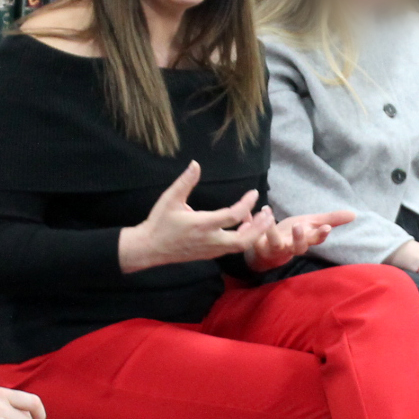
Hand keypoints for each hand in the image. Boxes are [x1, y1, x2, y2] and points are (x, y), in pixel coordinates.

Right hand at [117, 161, 266, 272]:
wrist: (149, 248)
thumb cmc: (159, 222)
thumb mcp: (170, 199)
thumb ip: (184, 182)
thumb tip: (195, 164)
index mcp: (202, 225)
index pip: (233, 216)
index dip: (247, 204)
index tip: (254, 193)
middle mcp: (210, 240)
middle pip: (244, 239)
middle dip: (260, 227)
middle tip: (268, 212)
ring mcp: (211, 250)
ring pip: (240, 246)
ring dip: (254, 233)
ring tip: (262, 219)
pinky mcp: (210, 254)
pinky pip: (232, 248)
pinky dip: (244, 238)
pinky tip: (246, 227)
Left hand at [243, 208, 356, 271]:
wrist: (265, 250)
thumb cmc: (290, 235)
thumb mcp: (311, 224)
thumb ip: (331, 220)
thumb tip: (354, 214)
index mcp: (304, 240)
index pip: (316, 240)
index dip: (320, 235)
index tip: (326, 228)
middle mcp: (290, 247)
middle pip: (298, 247)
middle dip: (300, 238)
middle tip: (299, 227)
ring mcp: (273, 248)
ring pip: (275, 244)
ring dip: (272, 231)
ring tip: (269, 216)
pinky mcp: (257, 246)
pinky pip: (253, 236)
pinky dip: (249, 223)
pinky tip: (249, 213)